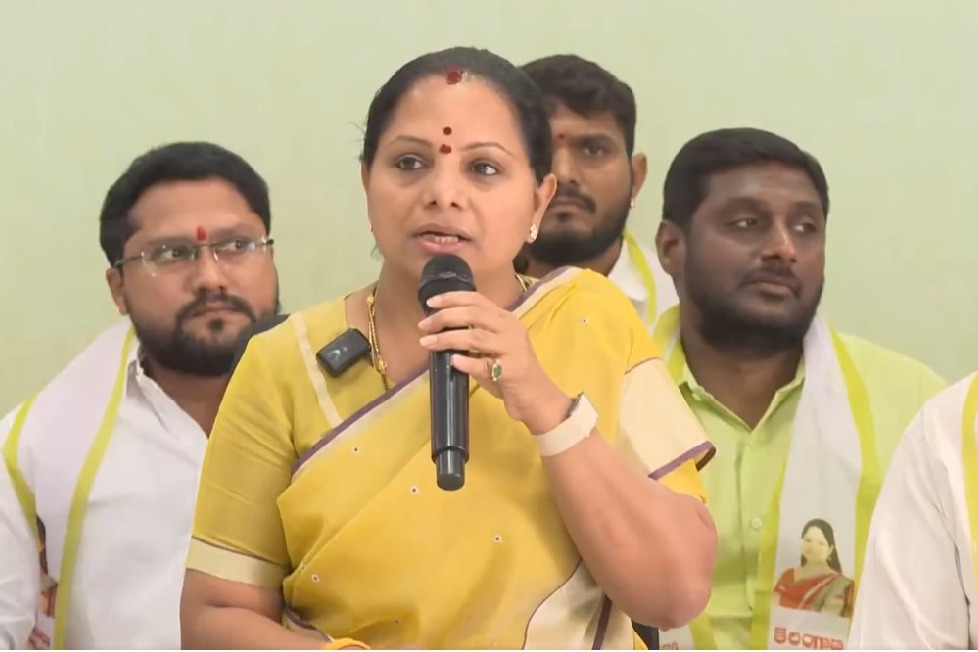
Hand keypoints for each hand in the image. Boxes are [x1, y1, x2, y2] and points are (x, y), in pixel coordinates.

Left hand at [418, 291, 570, 433]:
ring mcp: (513, 349)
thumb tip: (439, 330)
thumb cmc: (510, 373)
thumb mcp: (493, 347)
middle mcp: (511, 329)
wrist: (536, 398)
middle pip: (474, 314)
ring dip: (448, 339)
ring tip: (428, 343)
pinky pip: (484, 364)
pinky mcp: (512, 370)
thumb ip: (474, 335)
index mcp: (506, 319)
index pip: (477, 299)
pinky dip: (466, 362)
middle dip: (445, 317)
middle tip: (424, 325)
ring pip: (476, 337)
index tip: (430, 303)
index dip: (452, 298)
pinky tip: (452, 361)